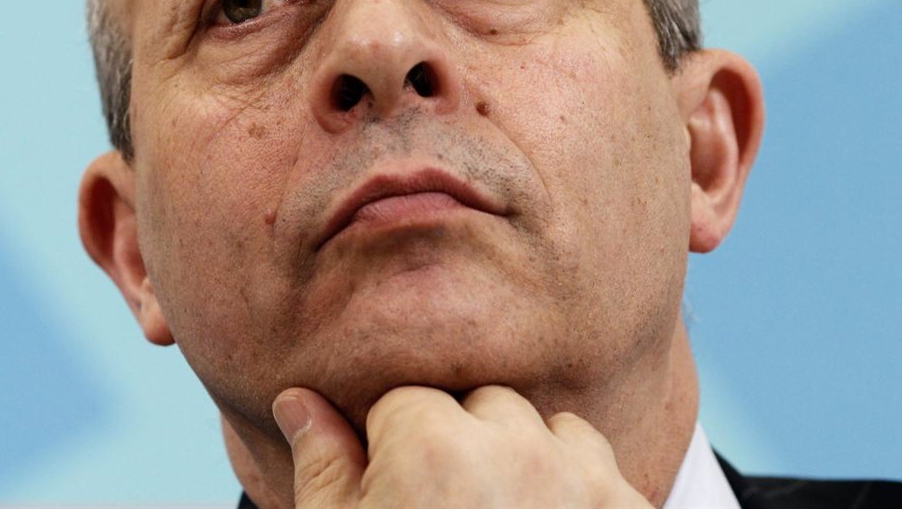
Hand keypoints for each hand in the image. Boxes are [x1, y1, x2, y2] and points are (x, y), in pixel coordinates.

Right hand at [272, 385, 652, 508]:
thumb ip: (325, 466)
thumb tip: (299, 401)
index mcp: (432, 447)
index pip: (405, 404)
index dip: (393, 455)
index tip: (399, 506)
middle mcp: (515, 449)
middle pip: (481, 408)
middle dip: (463, 448)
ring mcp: (582, 485)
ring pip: (550, 431)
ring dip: (530, 462)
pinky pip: (602, 471)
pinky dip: (577, 495)